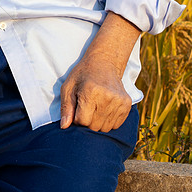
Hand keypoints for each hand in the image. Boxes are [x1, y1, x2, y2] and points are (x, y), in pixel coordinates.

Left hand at [59, 13, 140, 131]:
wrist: (105, 63)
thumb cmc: (83, 75)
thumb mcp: (68, 86)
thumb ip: (66, 107)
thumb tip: (64, 126)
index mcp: (91, 92)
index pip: (82, 121)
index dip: (77, 118)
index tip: (77, 108)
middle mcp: (108, 97)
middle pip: (94, 126)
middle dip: (87, 121)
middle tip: (86, 107)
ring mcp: (119, 102)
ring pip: (105, 128)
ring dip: (98, 122)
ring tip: (95, 107)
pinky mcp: (127, 105)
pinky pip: (116, 125)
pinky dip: (108, 121)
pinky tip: (104, 108)